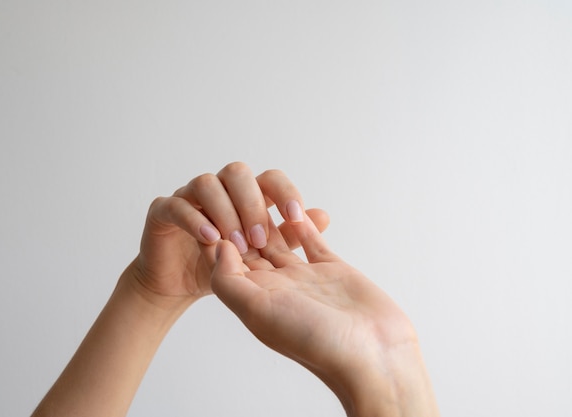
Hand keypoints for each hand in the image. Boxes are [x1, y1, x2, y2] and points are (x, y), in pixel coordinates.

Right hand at [126, 162, 329, 305]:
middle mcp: (218, 189)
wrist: (180, 285)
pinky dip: (195, 220)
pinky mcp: (163, 210)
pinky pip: (177, 205)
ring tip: (236, 246)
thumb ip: (288, 236)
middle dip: (253, 205)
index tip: (297, 217)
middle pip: (237, 173)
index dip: (285, 192)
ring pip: (208, 184)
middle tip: (261, 239)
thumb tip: (323, 216)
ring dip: (226, 213)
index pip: (269, 179)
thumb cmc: (221, 264)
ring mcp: (189, 196)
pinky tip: (211, 240)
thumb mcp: (260, 256)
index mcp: (244, 195)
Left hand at [211, 212, 437, 416]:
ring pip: (280, 242)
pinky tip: (293, 207)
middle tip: (231, 193)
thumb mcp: (258, 311)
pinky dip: (303, 225)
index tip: (207, 209)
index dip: (216, 237)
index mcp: (254, 299)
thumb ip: (230, 280)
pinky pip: (313, 241)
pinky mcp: (333, 271)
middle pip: (249, 249)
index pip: (226, 263)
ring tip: (257, 193)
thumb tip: (218, 246)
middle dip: (239, 223)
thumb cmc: (314, 341)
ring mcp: (305, 278)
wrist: (372, 355)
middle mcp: (277, 288)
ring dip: (268, 220)